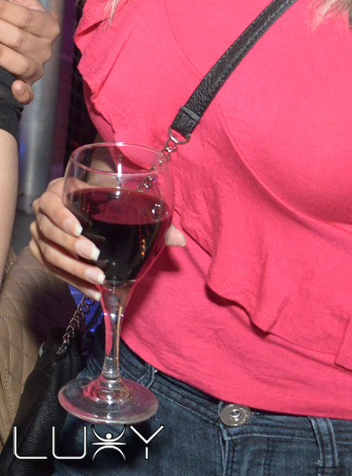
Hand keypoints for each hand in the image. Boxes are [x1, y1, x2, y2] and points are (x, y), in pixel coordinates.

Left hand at [0, 0, 58, 102]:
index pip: (23, 17)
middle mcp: (47, 49)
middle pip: (18, 39)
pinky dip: (22, 92)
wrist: (11, 33)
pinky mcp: (27, 86)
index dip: (1, 10)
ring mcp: (38, 69)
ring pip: (19, 64)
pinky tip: (14, 85)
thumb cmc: (11, 9)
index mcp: (48, 24)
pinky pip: (28, 94)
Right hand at [29, 178, 186, 299]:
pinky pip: (51, 271)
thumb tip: (181, 240)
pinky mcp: (42, 253)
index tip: (80, 229)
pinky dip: (72, 281)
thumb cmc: (106, 200)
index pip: (52, 203)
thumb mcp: (121, 200)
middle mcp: (42, 212)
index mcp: (59, 191)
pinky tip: (93, 291)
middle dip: (72, 247)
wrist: (89, 208)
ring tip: (97, 279)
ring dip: (73, 269)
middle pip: (49, 233)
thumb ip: (151, 216)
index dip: (62, 216)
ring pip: (48, 255)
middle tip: (95, 257)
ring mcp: (39, 234)